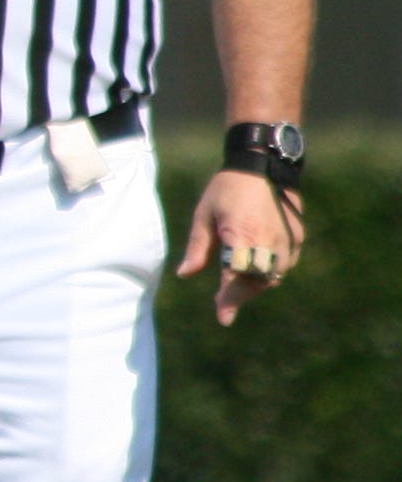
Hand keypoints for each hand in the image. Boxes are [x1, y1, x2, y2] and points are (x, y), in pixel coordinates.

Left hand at [177, 168, 303, 325]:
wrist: (263, 163)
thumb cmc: (227, 188)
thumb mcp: (204, 216)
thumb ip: (197, 248)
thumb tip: (184, 274)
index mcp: (242, 236)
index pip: (235, 278)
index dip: (228, 300)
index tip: (223, 318)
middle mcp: (268, 241)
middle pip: (257, 282)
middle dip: (240, 294)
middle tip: (223, 300)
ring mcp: (287, 238)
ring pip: (274, 276)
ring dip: (256, 284)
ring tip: (236, 284)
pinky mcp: (297, 235)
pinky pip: (286, 263)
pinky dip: (272, 271)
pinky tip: (258, 269)